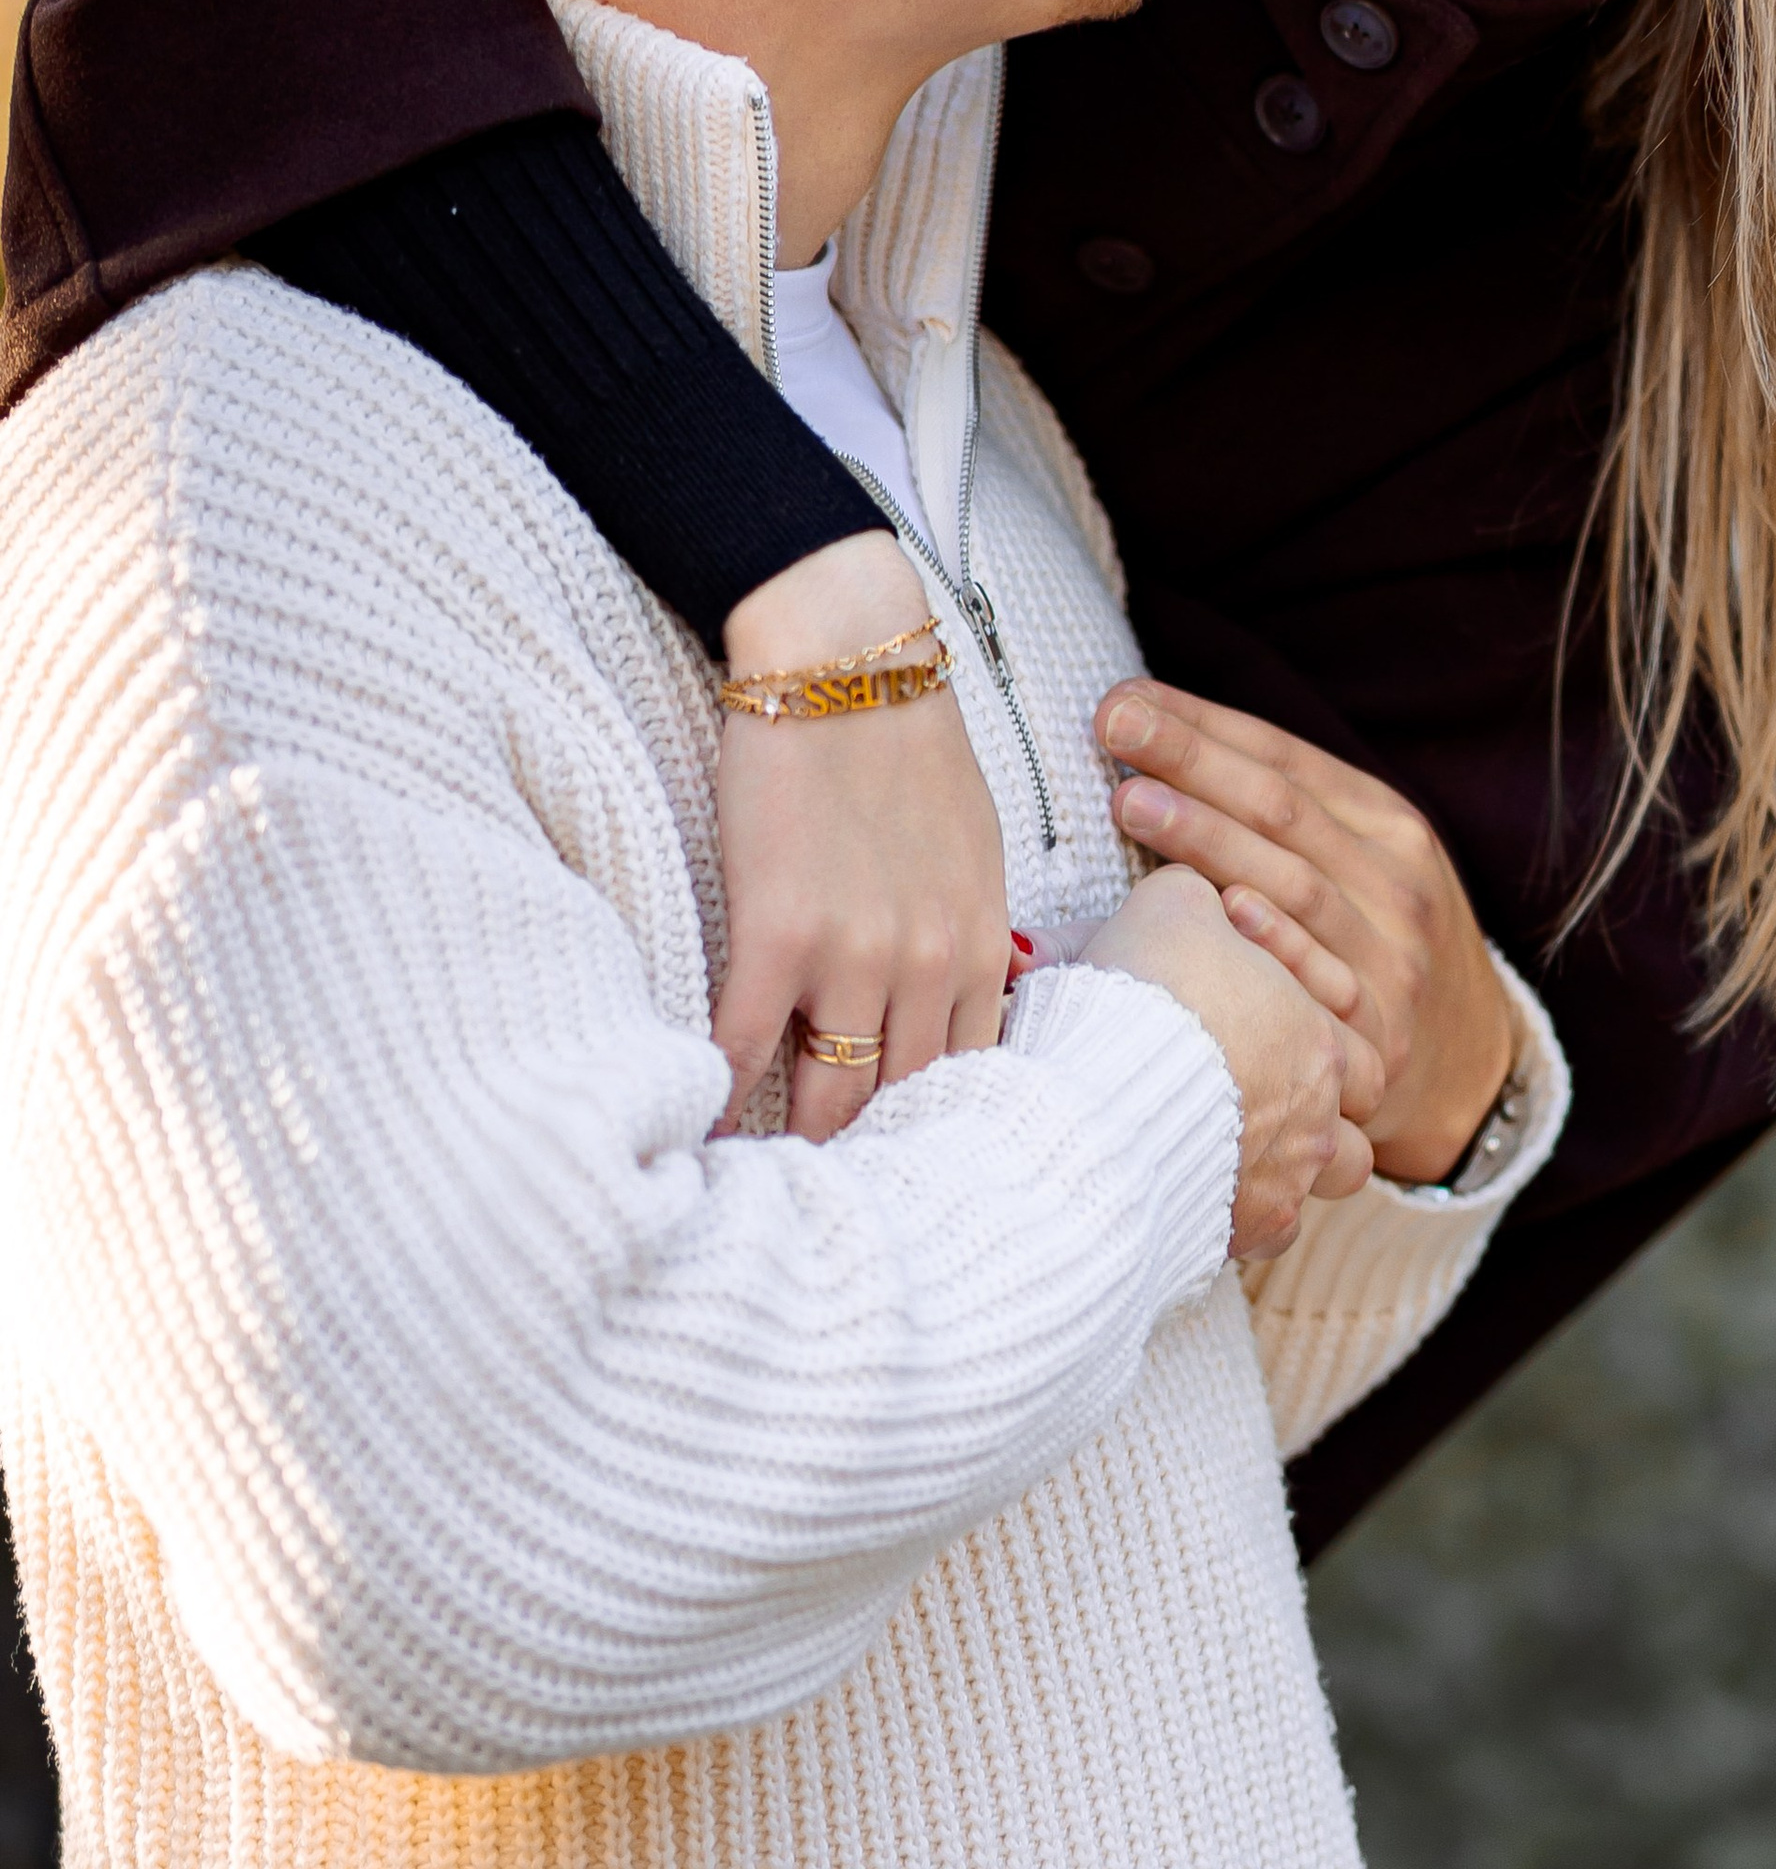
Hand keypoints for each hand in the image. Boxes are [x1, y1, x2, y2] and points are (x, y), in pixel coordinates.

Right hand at [712, 533, 1010, 1141]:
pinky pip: (747, 1042)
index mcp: (979, 942)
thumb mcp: (975, 845)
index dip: (933, 1131)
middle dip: (873, 1156)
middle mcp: (927, 962)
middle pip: (902, 1100)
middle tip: (840, 1209)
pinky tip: (703, 1133)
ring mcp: (854, 953)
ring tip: (772, 1196)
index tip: (908, 1174)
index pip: (967, 1075)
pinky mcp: (778, 931)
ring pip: (830, 1089)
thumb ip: (967, 928)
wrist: (845, 659)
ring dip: (801, 1142)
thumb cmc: (909, 743)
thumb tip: (958, 995)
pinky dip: (723, 1094)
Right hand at [1083, 867, 1373, 1259]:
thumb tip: (1198, 893)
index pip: (1356, 1048)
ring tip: (1240, 1151)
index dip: (1314, 1039)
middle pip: (1354, 1129)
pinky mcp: (1234, 1235)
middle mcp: (1316, 1117)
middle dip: (1322, 1117)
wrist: (1101, 1094)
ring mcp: (1282, 1183)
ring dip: (1290, 1170)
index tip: (1263, 1031)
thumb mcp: (1171, 906)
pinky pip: (1258, 1236)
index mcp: (1316, 1039)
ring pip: (1317, 1188)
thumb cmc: (1145, 994)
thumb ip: (1199, 899)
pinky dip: (1236, 1215)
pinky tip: (1197, 1191)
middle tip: (1269, 1099)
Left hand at [1096, 682, 1514, 1186]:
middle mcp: (1396, 878)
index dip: (1201, 724)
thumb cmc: (1376, 940)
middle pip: (1279, 808)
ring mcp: (1393, 955)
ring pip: (1293, 882)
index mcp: (1386, 821)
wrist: (1472, 1061)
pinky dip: (1277, 941)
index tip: (1123, 700)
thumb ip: (1280, 816)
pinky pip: (1324, 980)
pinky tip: (1224, 908)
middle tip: (1115, 724)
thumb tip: (1157, 744)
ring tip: (1132, 800)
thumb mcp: (1362, 861)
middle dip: (1191, 759)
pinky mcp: (1383, 1033)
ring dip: (1208, 837)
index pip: (1280, 757)